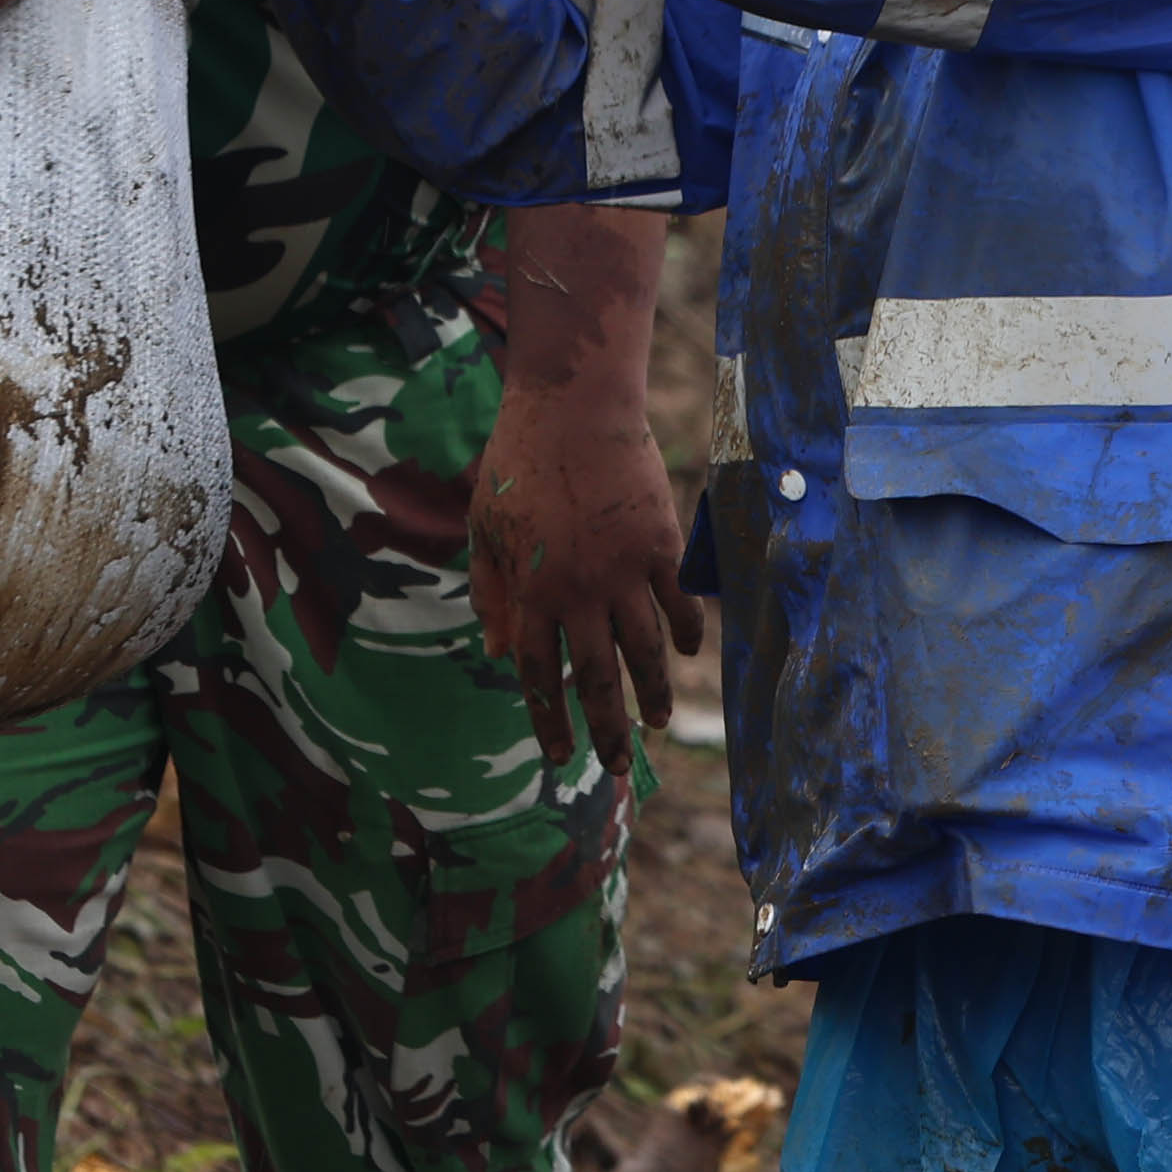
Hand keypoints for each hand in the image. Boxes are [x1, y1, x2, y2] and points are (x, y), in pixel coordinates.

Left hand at [469, 377, 698, 761]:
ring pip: (644, 649)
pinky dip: (684, 631)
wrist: (574, 407)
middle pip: (597, 676)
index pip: (541, 674)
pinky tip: (686, 652)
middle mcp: (580, 590)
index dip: (551, 720)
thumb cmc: (518, 463)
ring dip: (651, 691)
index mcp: (531, 590)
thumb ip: (490, 592)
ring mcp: (625, 569)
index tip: (562, 756)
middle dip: (605, 727)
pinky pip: (677, 602)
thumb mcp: (485, 529)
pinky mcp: (661, 543)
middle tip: (615, 764)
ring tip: (655, 721)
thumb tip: (499, 651)